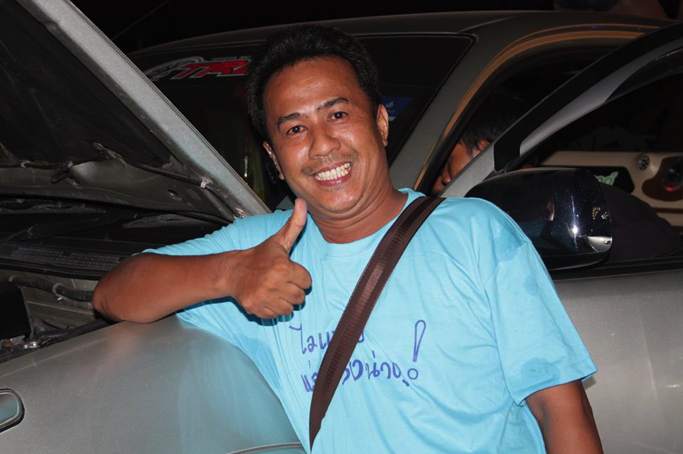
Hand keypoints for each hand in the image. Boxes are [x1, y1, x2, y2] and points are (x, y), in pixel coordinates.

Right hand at [231, 198, 311, 318]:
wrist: (233, 272)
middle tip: (280, 281)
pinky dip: (274, 309)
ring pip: (290, 308)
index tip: (288, 271)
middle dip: (293, 289)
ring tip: (274, 289)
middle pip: (300, 297)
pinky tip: (266, 297)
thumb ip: (295, 224)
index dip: (299, 276)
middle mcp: (274, 284)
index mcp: (283, 267)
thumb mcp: (279, 240)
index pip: (307, 282)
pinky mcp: (257, 309)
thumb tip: (303, 202)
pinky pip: (277, 316)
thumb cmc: (260, 256)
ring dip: (285, 301)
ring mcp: (265, 298)